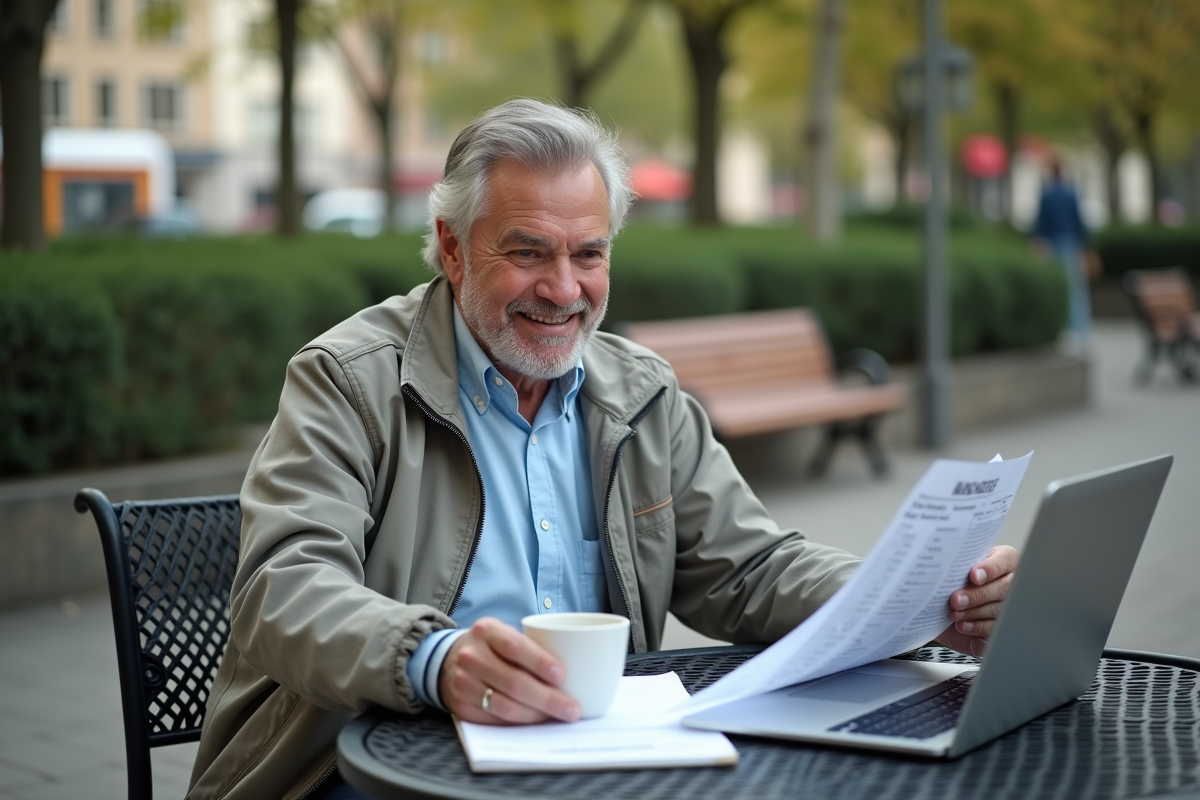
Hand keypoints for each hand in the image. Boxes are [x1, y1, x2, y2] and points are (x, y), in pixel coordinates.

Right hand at [439, 617, 580, 723]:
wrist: (448, 659)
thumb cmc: (490, 646)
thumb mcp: (504, 633)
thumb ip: (529, 645)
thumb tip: (574, 671)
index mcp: (486, 631)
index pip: (515, 647)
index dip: (540, 662)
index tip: (562, 675)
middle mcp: (471, 656)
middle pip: (514, 682)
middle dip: (548, 699)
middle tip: (571, 708)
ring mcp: (464, 682)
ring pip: (505, 705)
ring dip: (536, 715)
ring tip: (558, 716)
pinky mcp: (462, 706)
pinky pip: (495, 719)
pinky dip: (519, 723)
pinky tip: (536, 720)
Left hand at [936, 545, 1018, 656]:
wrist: (940, 608)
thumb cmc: (950, 581)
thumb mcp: (954, 569)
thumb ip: (960, 565)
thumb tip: (962, 571)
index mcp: (1001, 560)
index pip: (1006, 559)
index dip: (991, 568)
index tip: (973, 576)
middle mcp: (1009, 581)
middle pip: (1003, 588)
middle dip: (978, 595)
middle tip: (956, 600)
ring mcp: (1009, 605)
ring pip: (999, 609)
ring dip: (974, 612)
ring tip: (953, 614)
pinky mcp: (1002, 626)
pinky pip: (995, 628)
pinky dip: (977, 627)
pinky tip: (962, 625)